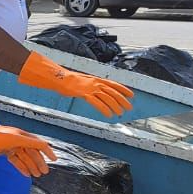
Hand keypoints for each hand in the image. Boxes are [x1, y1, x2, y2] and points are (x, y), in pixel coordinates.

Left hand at [0, 112, 56, 177]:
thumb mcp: (16, 139)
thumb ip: (31, 143)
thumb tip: (46, 145)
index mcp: (23, 136)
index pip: (39, 144)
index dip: (47, 152)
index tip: (54, 160)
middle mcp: (18, 140)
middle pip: (32, 153)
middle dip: (39, 162)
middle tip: (44, 173)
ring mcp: (11, 146)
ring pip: (24, 158)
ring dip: (31, 166)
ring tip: (36, 175)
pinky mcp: (3, 151)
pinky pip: (15, 160)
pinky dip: (21, 167)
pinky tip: (25, 174)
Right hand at [18, 51, 133, 117]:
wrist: (60, 78)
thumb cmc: (69, 80)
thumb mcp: (84, 81)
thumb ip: (92, 85)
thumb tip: (96, 91)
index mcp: (97, 79)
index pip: (114, 84)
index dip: (124, 90)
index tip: (132, 95)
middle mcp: (96, 83)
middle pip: (113, 92)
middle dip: (122, 100)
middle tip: (129, 108)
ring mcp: (91, 88)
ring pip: (107, 98)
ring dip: (115, 106)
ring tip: (120, 113)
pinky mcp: (85, 94)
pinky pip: (97, 103)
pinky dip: (104, 109)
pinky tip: (108, 115)